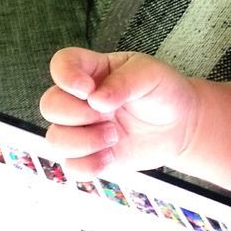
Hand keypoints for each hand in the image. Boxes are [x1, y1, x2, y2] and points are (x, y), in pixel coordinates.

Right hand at [40, 48, 198, 174]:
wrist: (180, 124)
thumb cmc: (161, 91)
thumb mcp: (149, 75)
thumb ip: (123, 82)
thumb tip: (96, 100)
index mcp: (93, 70)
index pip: (62, 64)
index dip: (65, 76)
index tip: (88, 89)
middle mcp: (81, 99)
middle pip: (49, 105)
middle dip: (76, 114)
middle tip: (107, 115)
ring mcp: (84, 128)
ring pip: (54, 139)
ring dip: (83, 141)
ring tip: (114, 136)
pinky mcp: (91, 154)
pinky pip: (71, 166)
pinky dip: (88, 165)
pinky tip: (110, 157)